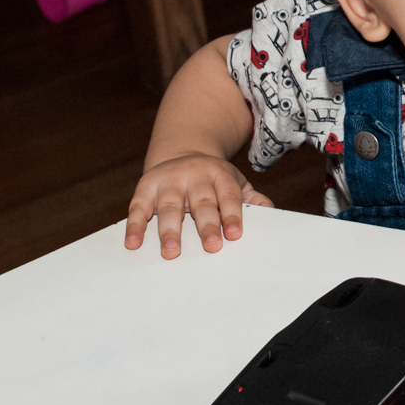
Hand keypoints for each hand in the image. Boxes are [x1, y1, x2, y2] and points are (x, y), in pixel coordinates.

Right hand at [125, 153, 272, 258]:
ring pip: (170, 205)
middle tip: (211, 247)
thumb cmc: (214, 179)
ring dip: (170, 229)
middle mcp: (194, 175)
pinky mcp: (145, 186)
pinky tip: (134, 243)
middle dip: (206, 224)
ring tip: (171, 252)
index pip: (229, 195)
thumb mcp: (236, 183)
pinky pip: (138, 207)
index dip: (232, 214)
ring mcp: (169, 180)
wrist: (184, 152)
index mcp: (220, 175)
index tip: (234, 235)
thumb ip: (252, 199)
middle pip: (201, 201)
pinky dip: (135, 225)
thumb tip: (270, 214)